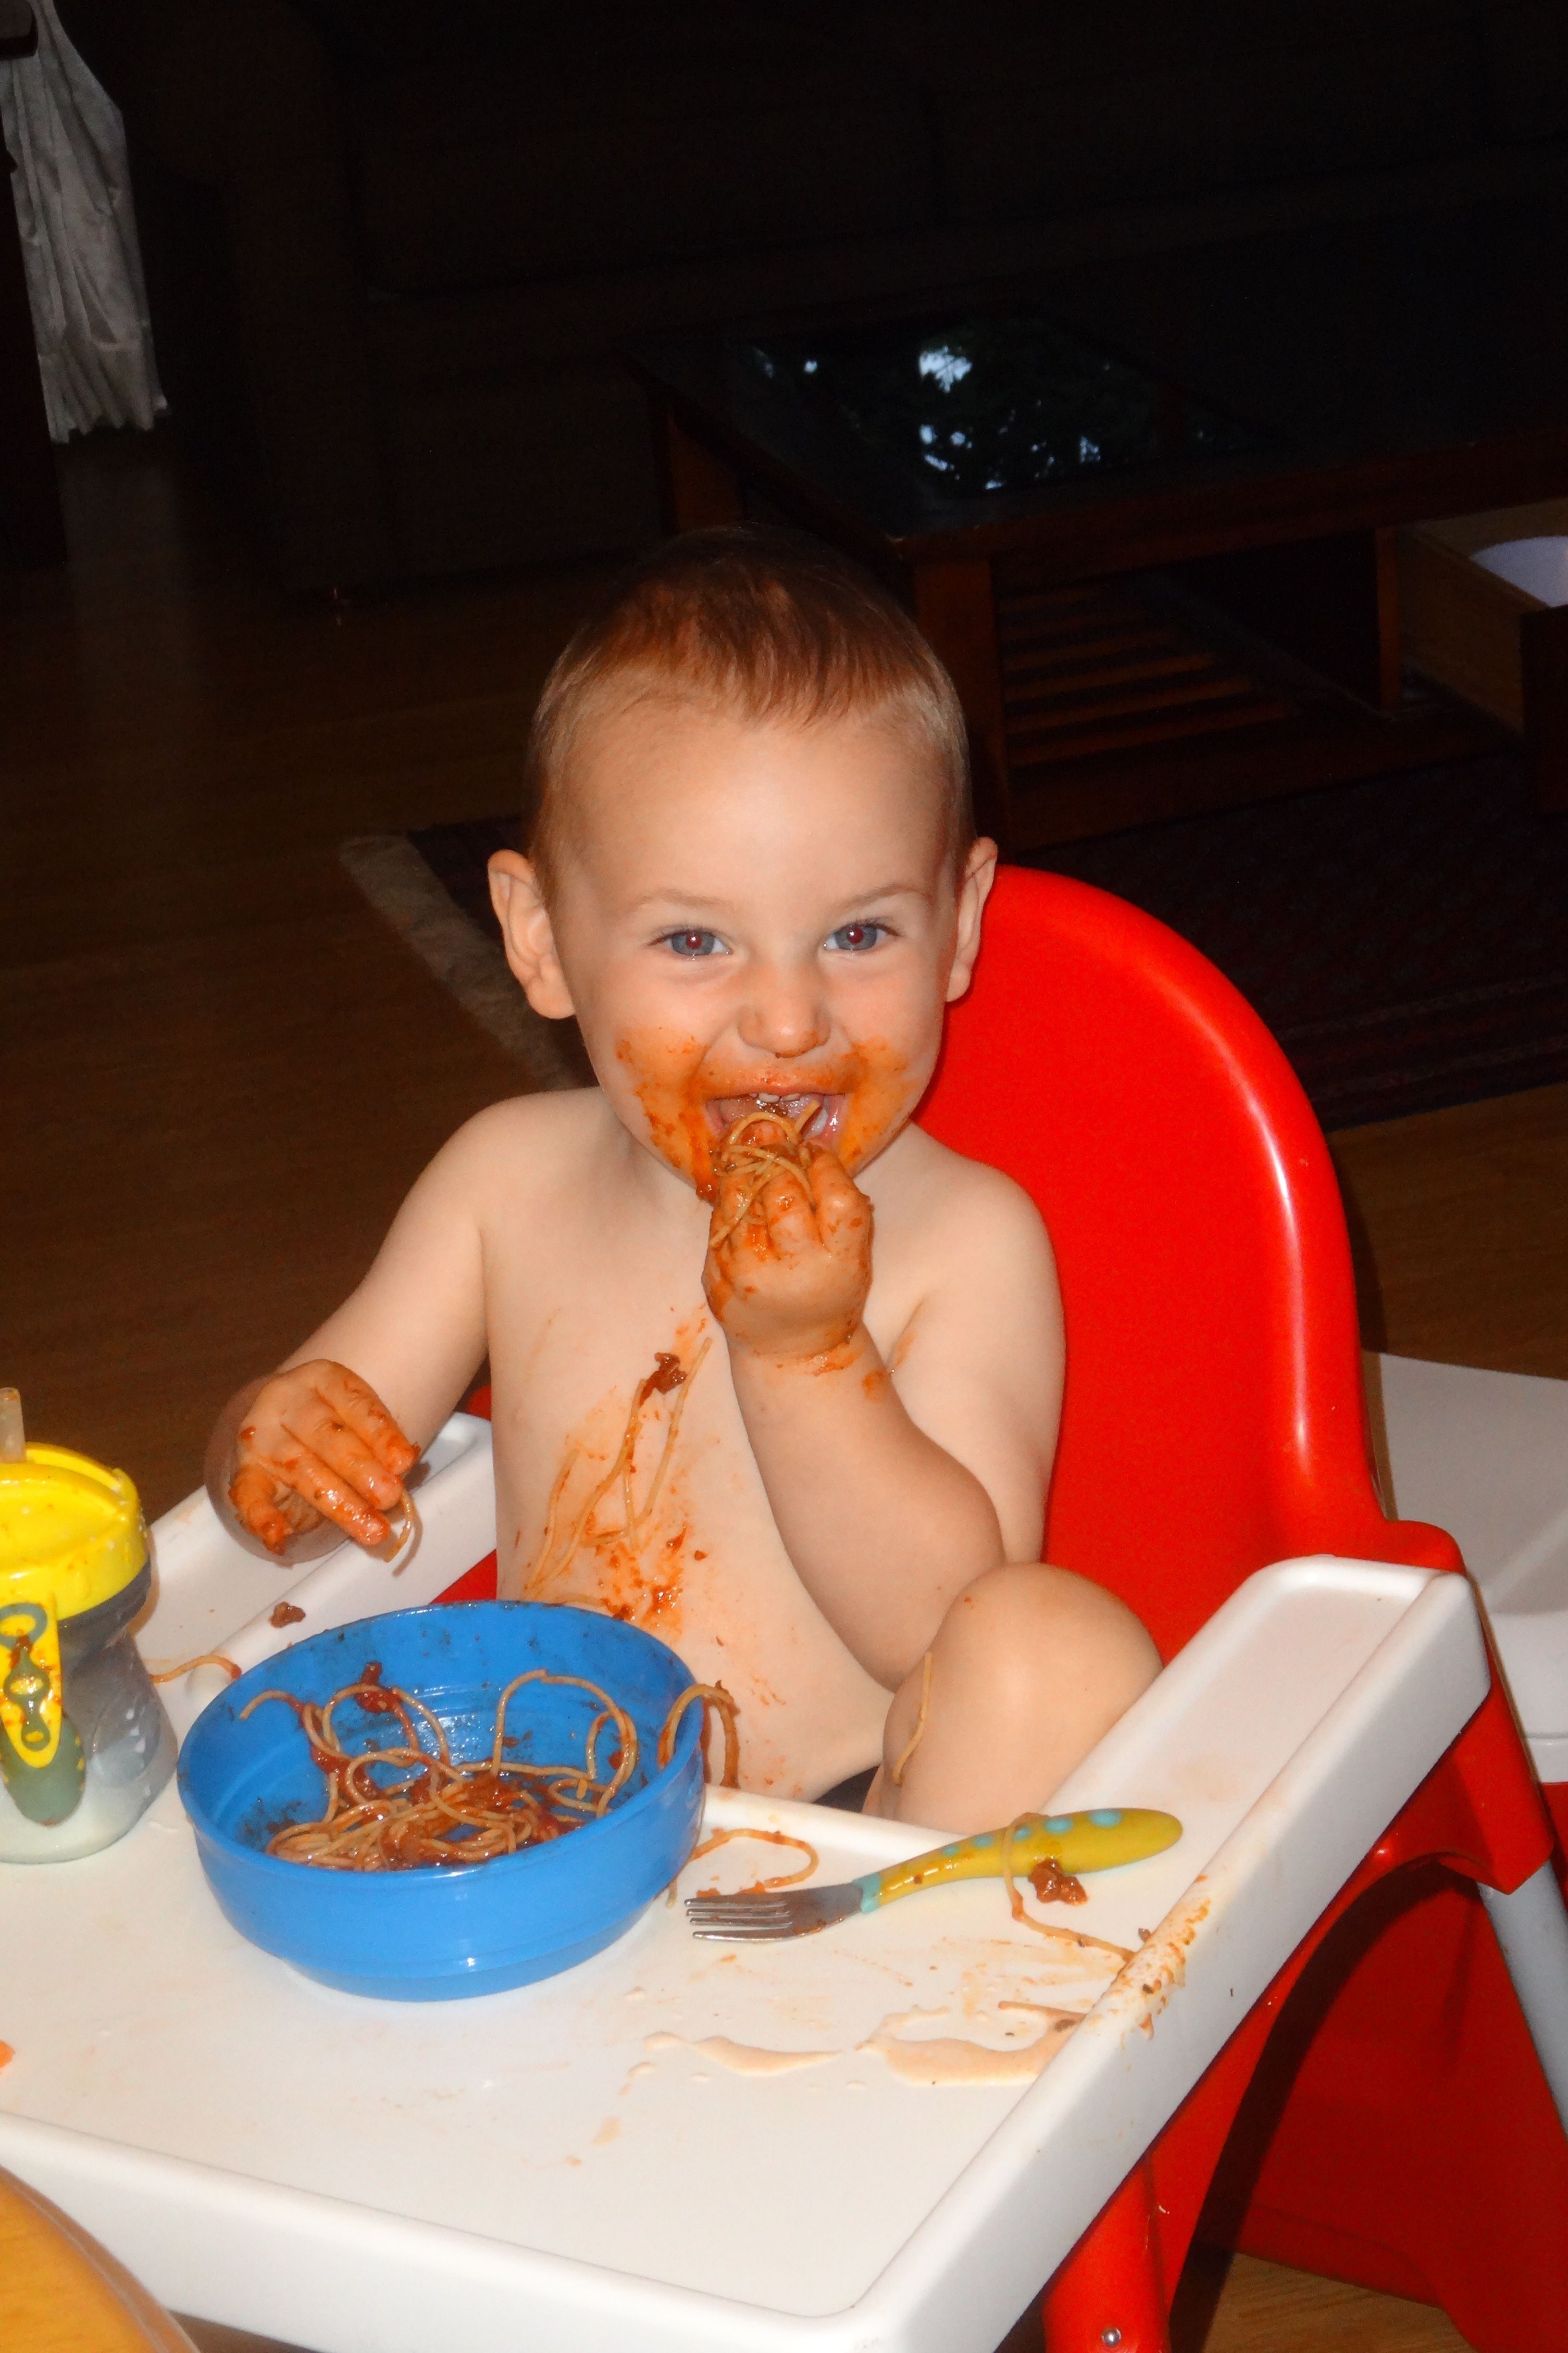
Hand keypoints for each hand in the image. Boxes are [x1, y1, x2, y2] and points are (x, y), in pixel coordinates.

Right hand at [226, 1361, 416, 1553]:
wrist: (282, 1430)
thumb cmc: (335, 1427)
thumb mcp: (358, 1422)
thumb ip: (379, 1445)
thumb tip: (403, 1469)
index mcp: (322, 1379)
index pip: (355, 1403)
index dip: (381, 1434)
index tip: (405, 1462)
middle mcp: (287, 1400)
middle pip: (326, 1435)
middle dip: (360, 1468)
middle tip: (389, 1497)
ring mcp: (261, 1435)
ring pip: (299, 1468)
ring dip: (337, 1502)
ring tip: (369, 1529)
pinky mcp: (244, 1470)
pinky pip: (249, 1495)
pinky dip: (262, 1518)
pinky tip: (280, 1538)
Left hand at [703, 1139, 872, 1360]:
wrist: (791, 1348)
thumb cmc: (828, 1288)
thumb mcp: (852, 1252)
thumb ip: (839, 1203)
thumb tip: (806, 1144)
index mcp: (840, 1261)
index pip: (837, 1197)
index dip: (824, 1165)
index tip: (814, 1151)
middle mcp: (794, 1270)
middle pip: (782, 1193)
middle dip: (777, 1158)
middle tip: (775, 1141)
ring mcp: (749, 1276)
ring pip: (739, 1201)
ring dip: (744, 1172)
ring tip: (751, 1159)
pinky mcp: (718, 1280)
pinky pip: (718, 1224)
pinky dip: (728, 1203)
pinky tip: (738, 1197)